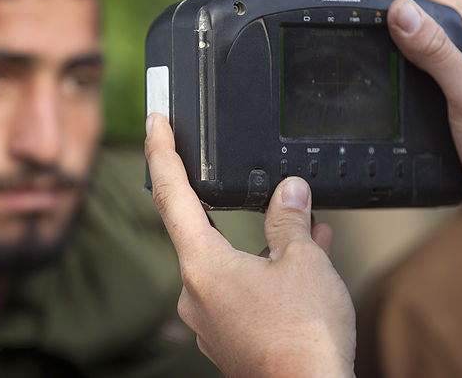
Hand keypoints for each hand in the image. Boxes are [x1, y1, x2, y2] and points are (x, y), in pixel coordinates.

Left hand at [145, 113, 355, 377]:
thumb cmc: (302, 338)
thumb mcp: (303, 261)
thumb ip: (290, 219)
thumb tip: (289, 191)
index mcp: (202, 265)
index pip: (170, 192)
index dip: (160, 151)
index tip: (154, 122)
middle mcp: (196, 292)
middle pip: (206, 230)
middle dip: (238, 207)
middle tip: (265, 188)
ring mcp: (211, 320)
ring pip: (233, 263)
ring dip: (265, 245)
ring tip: (308, 231)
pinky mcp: (229, 339)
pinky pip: (244, 291)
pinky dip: (268, 274)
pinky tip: (303, 268)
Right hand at [367, 0, 461, 236]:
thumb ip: (435, 51)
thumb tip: (399, 11)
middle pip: (415, 14)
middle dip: (382, 14)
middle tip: (353, 28)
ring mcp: (452, 78)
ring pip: (408, 50)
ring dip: (383, 48)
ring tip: (356, 55)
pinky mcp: (441, 105)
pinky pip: (408, 81)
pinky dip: (389, 79)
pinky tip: (373, 90)